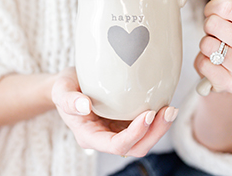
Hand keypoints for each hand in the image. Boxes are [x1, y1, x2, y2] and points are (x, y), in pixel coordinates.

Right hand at [52, 67, 178, 156]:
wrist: (70, 85)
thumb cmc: (65, 87)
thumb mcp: (60, 89)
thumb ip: (68, 99)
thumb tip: (85, 106)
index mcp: (90, 135)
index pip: (116, 145)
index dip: (135, 134)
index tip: (149, 114)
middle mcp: (106, 137)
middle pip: (135, 146)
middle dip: (155, 133)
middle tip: (169, 111)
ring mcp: (116, 129)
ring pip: (143, 139)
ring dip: (160, 127)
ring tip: (171, 108)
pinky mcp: (124, 119)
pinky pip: (144, 125)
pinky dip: (156, 118)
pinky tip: (164, 103)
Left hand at [195, 0, 231, 93]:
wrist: (230, 67)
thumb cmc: (230, 35)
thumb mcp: (229, 10)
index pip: (226, 6)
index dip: (212, 8)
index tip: (214, 13)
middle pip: (214, 24)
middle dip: (208, 26)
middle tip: (215, 32)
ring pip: (207, 45)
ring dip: (205, 44)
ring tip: (216, 47)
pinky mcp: (231, 85)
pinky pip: (202, 65)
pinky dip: (202, 61)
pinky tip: (212, 62)